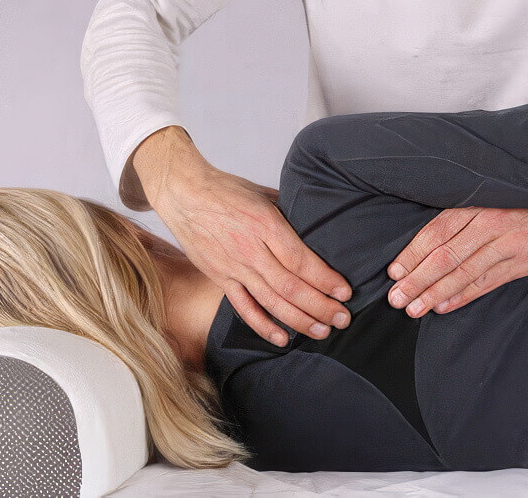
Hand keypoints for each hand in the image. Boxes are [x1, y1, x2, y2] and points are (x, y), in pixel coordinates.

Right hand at [135, 127, 351, 345]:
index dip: (326, 280)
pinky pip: (243, 307)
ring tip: (323, 332)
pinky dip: (263, 326)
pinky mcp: (219, 278)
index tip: (345, 293)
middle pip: (291, 287)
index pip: (301, 261)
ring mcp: (233, 267)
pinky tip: (282, 338)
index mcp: (265, 224)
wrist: (183, 193)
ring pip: (271, 301)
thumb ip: (291, 214)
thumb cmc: (227, 189)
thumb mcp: (265, 194)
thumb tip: (318, 227)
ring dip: (299, 320)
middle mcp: (250, 250)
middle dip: (320, 306)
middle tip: (343, 318)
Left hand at [386, 201, 527, 317]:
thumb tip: (432, 237)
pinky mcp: (522, 261)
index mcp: (478, 203)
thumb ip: (468, 212)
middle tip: (396, 297)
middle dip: (417, 279)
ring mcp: (507, 244)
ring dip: (435, 292)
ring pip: (463, 272)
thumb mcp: (496, 193)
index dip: (413, 253)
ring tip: (414, 308)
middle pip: (445, 255)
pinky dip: (464, 296)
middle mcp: (490, 223)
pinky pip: (487, 282)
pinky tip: (444, 307)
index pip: (437, 230)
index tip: (394, 272)